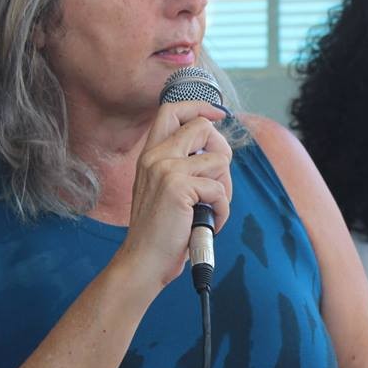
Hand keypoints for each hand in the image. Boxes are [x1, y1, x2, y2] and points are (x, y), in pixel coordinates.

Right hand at [113, 100, 232, 293]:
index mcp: (151, 154)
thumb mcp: (164, 190)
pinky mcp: (179, 187)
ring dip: (224, 189)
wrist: (143, 261)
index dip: (200, 107)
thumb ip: (183, 166)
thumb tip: (217, 150)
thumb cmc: (161, 231)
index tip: (218, 114)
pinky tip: (207, 223)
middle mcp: (156, 156)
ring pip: (220, 160)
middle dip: (222, 153)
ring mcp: (166, 169)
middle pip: (204, 128)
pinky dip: (222, 211)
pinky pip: (220, 190)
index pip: (172, 110)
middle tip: (218, 183)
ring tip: (210, 210)